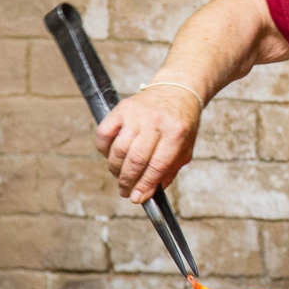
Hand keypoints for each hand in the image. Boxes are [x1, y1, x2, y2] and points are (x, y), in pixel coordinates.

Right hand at [94, 88, 201, 202]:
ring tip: (120, 176)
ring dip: (116, 169)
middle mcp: (155, 122)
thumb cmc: (181, 123)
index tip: (137, 198)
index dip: (145, 185)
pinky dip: (103, 150)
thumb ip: (169, 170)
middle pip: (136, 159)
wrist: (177, 90)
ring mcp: (137, 114)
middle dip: (128, 181)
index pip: (157, 165)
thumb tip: (146, 193)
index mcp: (176, 133)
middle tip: (125, 191)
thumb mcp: (185, 148)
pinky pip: (104, 134)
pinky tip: (111, 156)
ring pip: (119, 150)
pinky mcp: (121, 109)